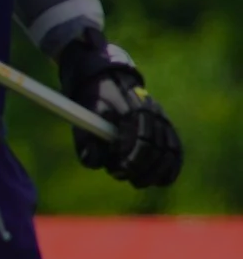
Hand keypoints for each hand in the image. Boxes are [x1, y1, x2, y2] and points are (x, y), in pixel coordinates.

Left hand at [56, 32, 182, 187]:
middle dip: (143, 170)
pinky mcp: (166, 125)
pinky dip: (172, 166)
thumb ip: (86, 143)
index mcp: (132, 110)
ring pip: (172, 151)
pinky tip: (161, 179)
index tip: (118, 170)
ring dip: (158, 172)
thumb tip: (96, 163)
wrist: (105, 78)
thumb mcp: (82, 119)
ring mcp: (162, 118)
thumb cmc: (91, 101)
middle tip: (125, 177)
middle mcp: (153, 114)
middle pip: (159, 150)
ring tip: (139, 181)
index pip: (141, 141)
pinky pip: (177, 148)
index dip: (132, 160)